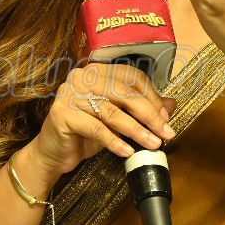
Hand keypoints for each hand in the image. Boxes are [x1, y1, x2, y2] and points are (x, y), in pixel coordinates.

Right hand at [29, 63, 176, 177]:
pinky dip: (114, 141)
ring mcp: (70, 94)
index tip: (165, 116)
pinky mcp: (62, 114)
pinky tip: (127, 152)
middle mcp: (82, 77)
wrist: (53, 153)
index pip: (131, 77)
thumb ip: (141, 109)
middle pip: (124, 93)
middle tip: (165, 132)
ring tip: (152, 144)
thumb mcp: (117, 119)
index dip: (151, 96)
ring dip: (136, 130)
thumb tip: (171, 104)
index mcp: (96, 71)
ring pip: (112, 112)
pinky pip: (95, 128)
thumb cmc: (85, 134)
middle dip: (149, 114)